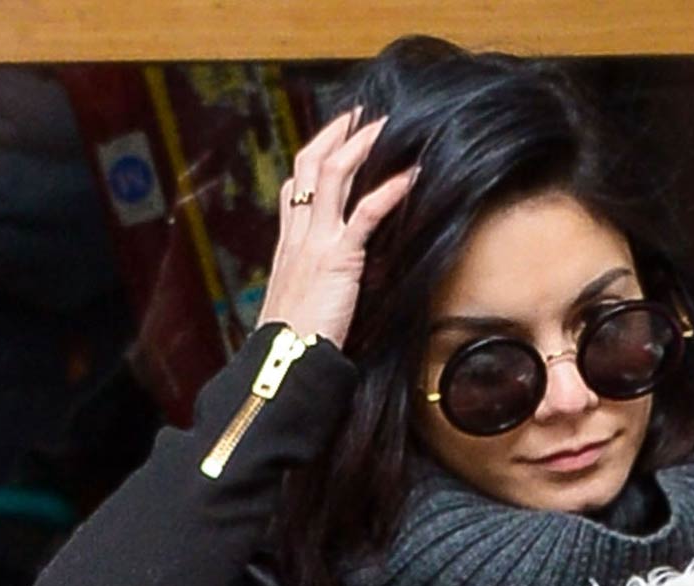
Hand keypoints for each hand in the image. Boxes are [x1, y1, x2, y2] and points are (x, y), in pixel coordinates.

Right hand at [258, 107, 416, 349]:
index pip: (295, 190)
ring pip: (333, 176)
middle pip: (310, 166)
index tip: (332, 141)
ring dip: (360, 145)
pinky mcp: (338, 260)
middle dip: (334, 135)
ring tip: (386, 126)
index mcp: (288, 248)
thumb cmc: (292, 347)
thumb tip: (335, 283)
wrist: (284, 364)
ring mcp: (316, 244)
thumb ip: (316, 286)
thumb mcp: (300, 307)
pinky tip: (409, 176)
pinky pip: (364, 215)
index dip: (313, 159)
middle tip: (359, 113)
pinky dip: (388, 191)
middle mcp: (298, 237)